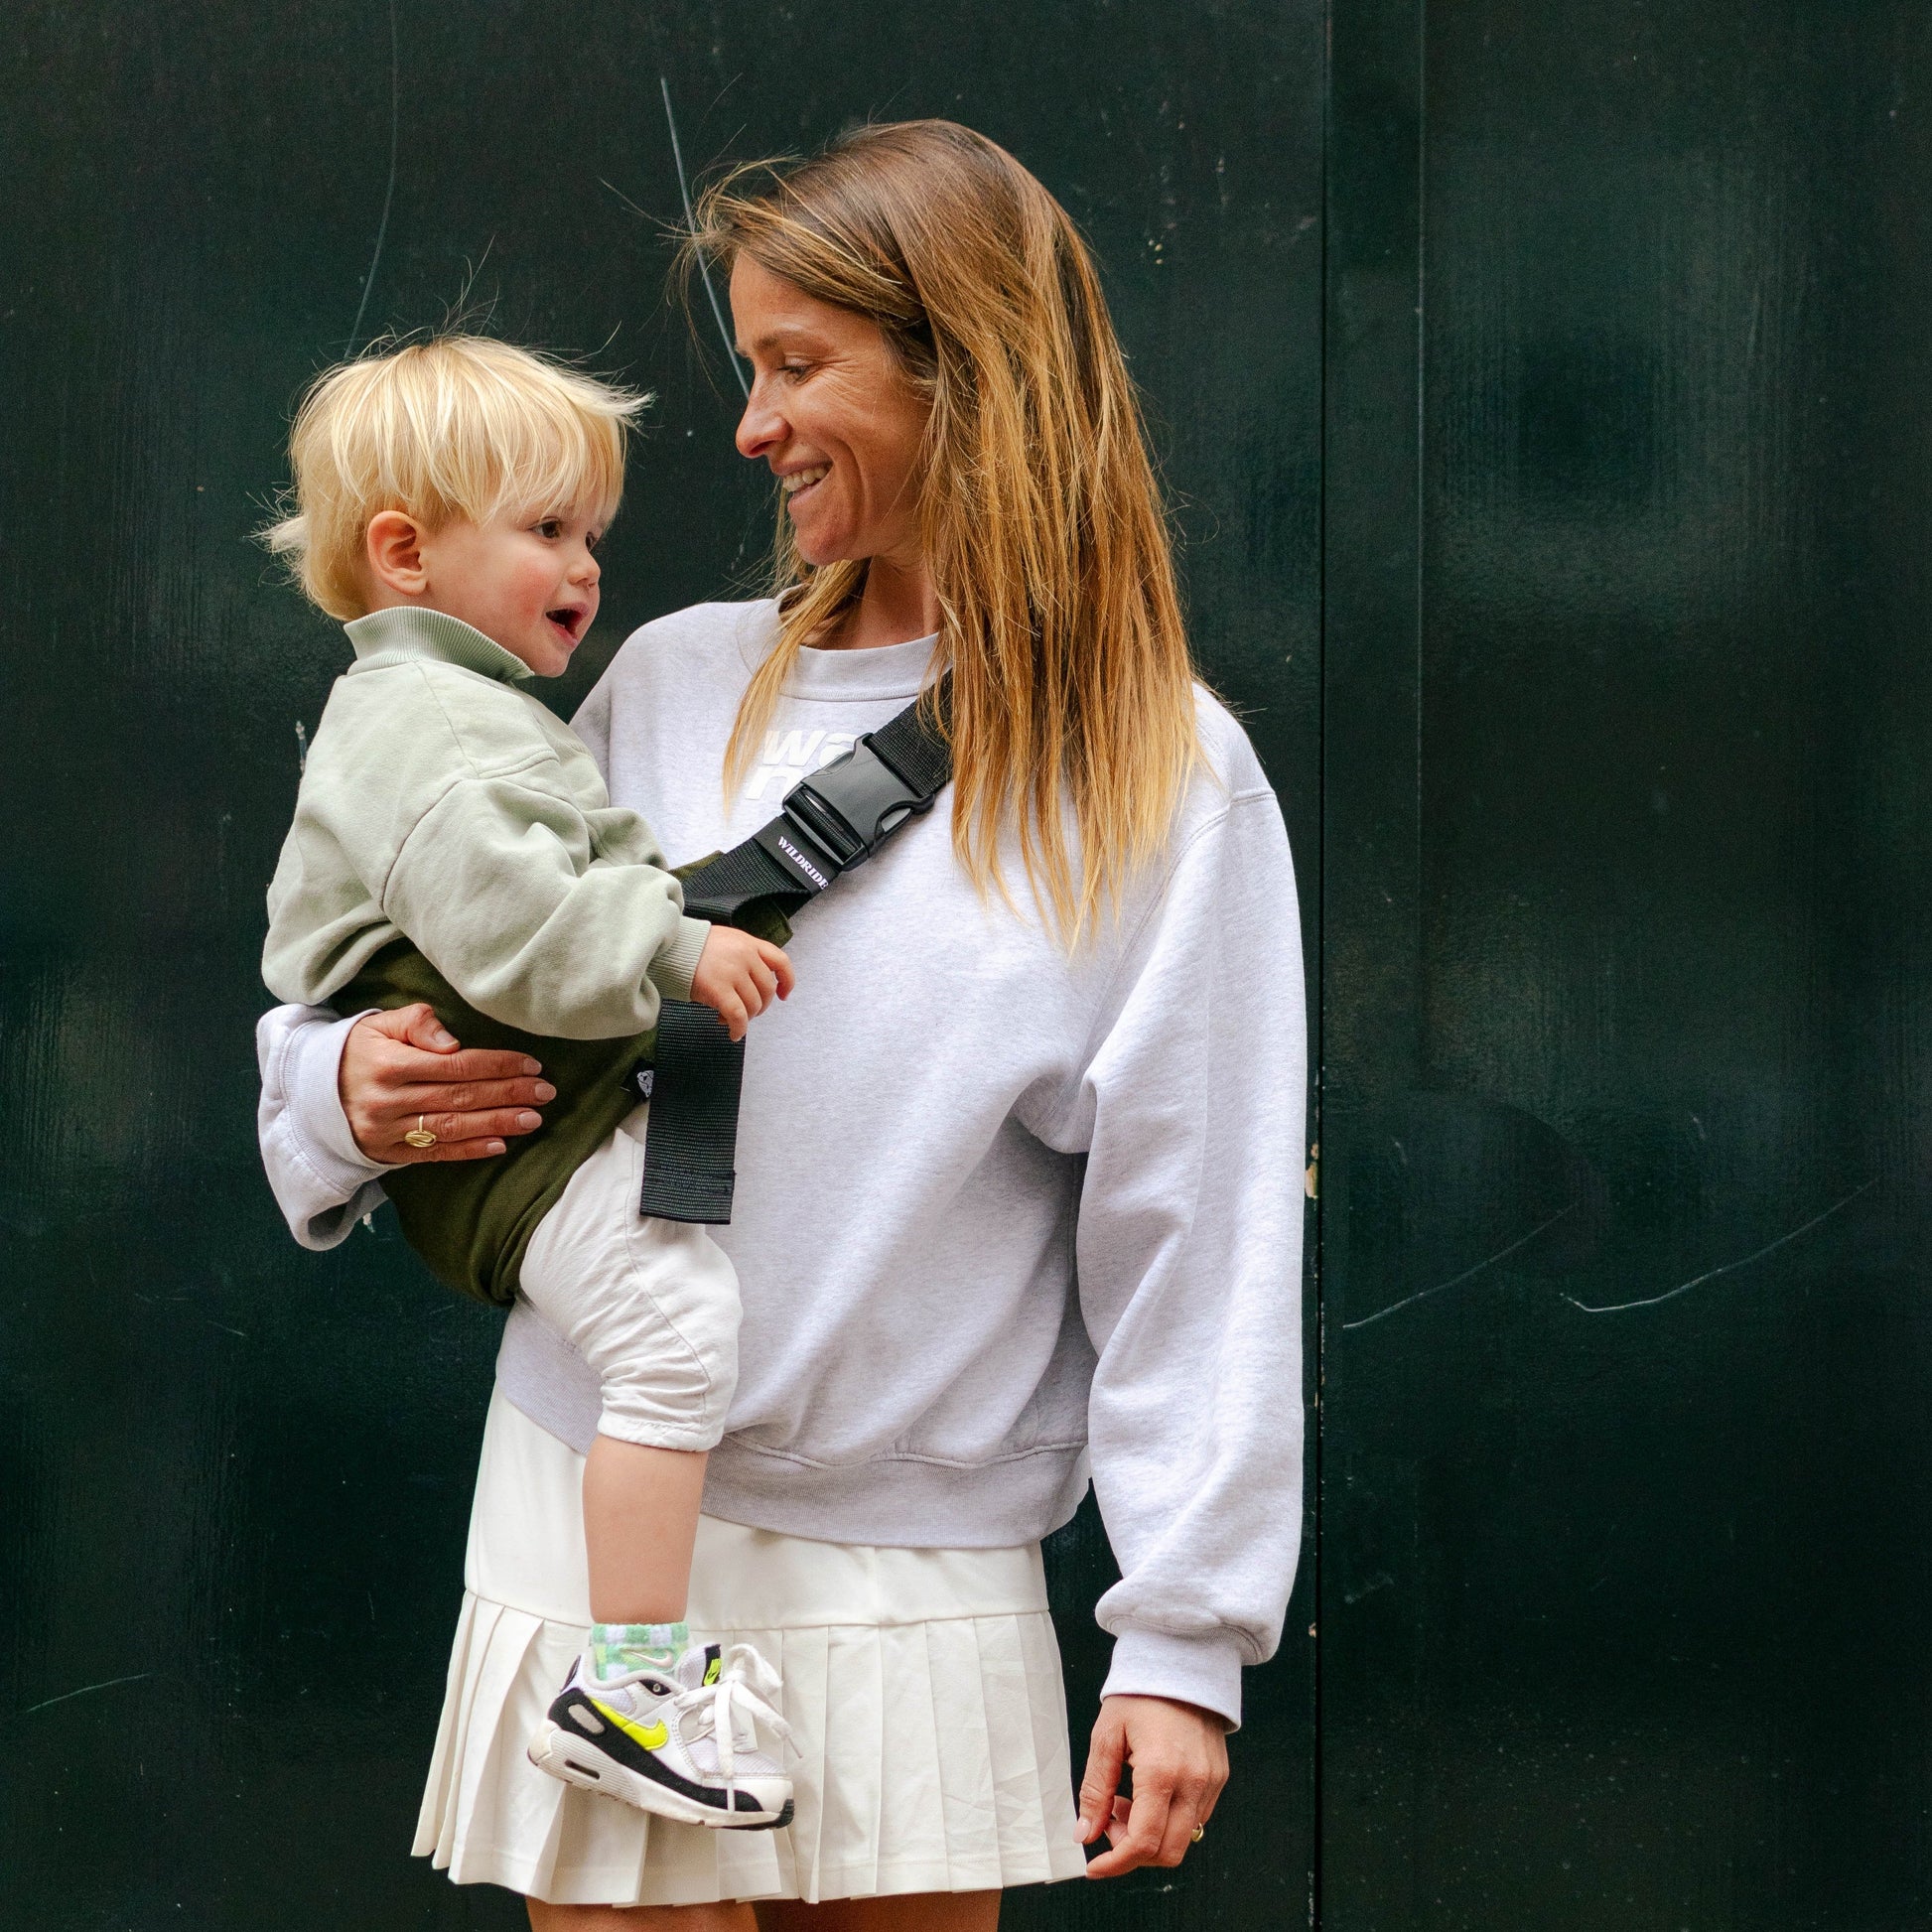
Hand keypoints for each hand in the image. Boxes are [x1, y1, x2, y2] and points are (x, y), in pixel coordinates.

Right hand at [339, 1003, 553, 1163]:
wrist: (311, 1092)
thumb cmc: (357, 1051)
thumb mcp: (378, 1025)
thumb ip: (417, 1024)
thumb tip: (453, 1043)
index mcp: (390, 1065)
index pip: (456, 1066)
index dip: (497, 1065)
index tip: (531, 1064)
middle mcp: (389, 1101)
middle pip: (461, 1098)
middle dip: (508, 1094)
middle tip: (545, 1092)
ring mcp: (389, 1131)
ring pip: (453, 1127)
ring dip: (498, 1124)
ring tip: (533, 1118)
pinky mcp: (390, 1153)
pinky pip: (435, 1153)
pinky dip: (469, 1150)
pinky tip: (499, 1145)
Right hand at [688, 928, 794, 1040]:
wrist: (668, 947)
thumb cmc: (691, 948)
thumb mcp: (725, 941)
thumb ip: (743, 955)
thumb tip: (754, 983)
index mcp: (748, 943)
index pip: (781, 962)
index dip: (787, 981)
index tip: (783, 995)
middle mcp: (745, 956)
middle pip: (767, 989)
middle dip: (760, 1006)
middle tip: (747, 1012)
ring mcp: (733, 972)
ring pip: (754, 1005)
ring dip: (746, 1018)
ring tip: (729, 1018)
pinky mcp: (718, 989)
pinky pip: (738, 1016)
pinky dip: (738, 1029)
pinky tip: (732, 1033)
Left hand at [1077, 1694, 1228, 1877]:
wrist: (1180, 1661)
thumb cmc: (1140, 1694)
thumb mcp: (1106, 1736)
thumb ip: (1094, 1789)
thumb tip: (1085, 1832)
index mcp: (1161, 1772)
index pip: (1143, 1843)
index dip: (1115, 1863)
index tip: (1094, 1866)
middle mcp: (1193, 1783)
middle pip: (1167, 1853)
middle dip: (1133, 1852)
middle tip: (1109, 1821)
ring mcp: (1211, 1782)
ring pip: (1183, 1840)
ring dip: (1151, 1836)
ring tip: (1126, 1801)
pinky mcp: (1218, 1777)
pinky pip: (1195, 1819)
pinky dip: (1168, 1821)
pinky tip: (1148, 1794)